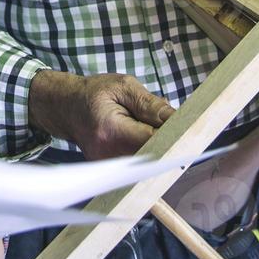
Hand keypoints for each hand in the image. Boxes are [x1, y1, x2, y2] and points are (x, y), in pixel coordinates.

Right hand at [28, 70, 174, 159]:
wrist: (65, 107)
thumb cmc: (94, 92)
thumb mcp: (123, 86)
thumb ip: (150, 104)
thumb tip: (177, 118)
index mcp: (111, 131)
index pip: (153, 140)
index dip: (175, 135)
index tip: (192, 128)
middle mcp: (108, 155)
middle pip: (153, 155)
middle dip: (170, 142)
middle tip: (184, 128)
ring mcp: (108, 167)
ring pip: (148, 162)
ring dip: (159, 147)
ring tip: (161, 130)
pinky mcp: (111, 172)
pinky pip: (138, 164)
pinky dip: (148, 152)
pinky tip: (150, 139)